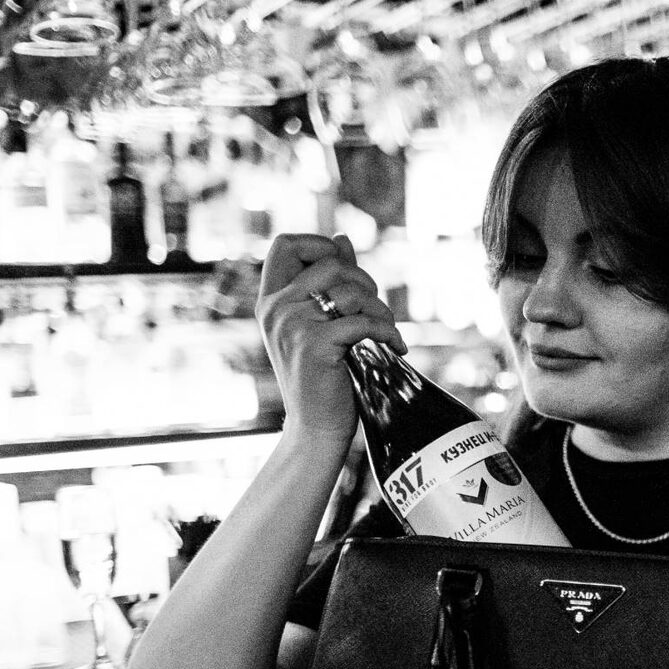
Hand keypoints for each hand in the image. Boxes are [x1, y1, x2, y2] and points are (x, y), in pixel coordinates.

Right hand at [256, 233, 406, 440]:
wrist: (315, 428)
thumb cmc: (323, 377)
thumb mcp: (320, 325)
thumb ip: (329, 282)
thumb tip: (342, 239)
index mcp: (271, 300)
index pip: (285, 244)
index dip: (321, 245)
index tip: (346, 270)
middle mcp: (275, 308)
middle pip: (331, 263)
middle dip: (365, 282)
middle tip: (376, 311)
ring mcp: (292, 325)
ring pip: (351, 292)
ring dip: (381, 310)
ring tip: (388, 334)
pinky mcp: (315, 345)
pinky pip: (364, 322)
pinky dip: (389, 333)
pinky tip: (397, 348)